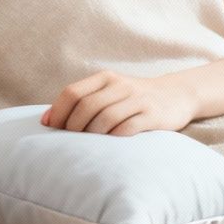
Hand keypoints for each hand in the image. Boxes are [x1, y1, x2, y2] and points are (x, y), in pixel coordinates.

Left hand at [41, 70, 198, 134]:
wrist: (177, 95)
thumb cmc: (132, 98)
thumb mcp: (109, 92)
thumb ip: (82, 101)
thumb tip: (46, 119)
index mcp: (104, 78)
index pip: (72, 93)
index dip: (57, 111)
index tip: (50, 127)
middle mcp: (120, 85)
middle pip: (86, 106)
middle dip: (73, 126)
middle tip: (68, 140)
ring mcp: (138, 99)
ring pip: (105, 118)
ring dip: (92, 134)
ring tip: (88, 144)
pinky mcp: (153, 115)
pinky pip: (127, 128)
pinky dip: (113, 138)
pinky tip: (109, 144)